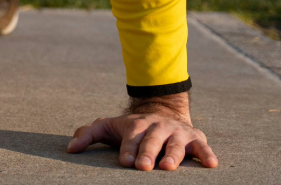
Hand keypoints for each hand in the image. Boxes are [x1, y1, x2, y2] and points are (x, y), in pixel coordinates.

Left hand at [67, 92, 217, 170]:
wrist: (163, 112)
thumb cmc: (132, 129)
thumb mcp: (109, 128)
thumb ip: (89, 135)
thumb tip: (70, 149)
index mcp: (136, 125)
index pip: (131, 138)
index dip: (128, 149)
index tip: (125, 162)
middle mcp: (157, 127)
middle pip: (152, 139)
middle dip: (148, 152)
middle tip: (143, 167)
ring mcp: (176, 132)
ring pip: (176, 143)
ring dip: (173, 155)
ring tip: (168, 167)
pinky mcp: (195, 138)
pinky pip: (202, 147)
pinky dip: (207, 154)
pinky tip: (211, 164)